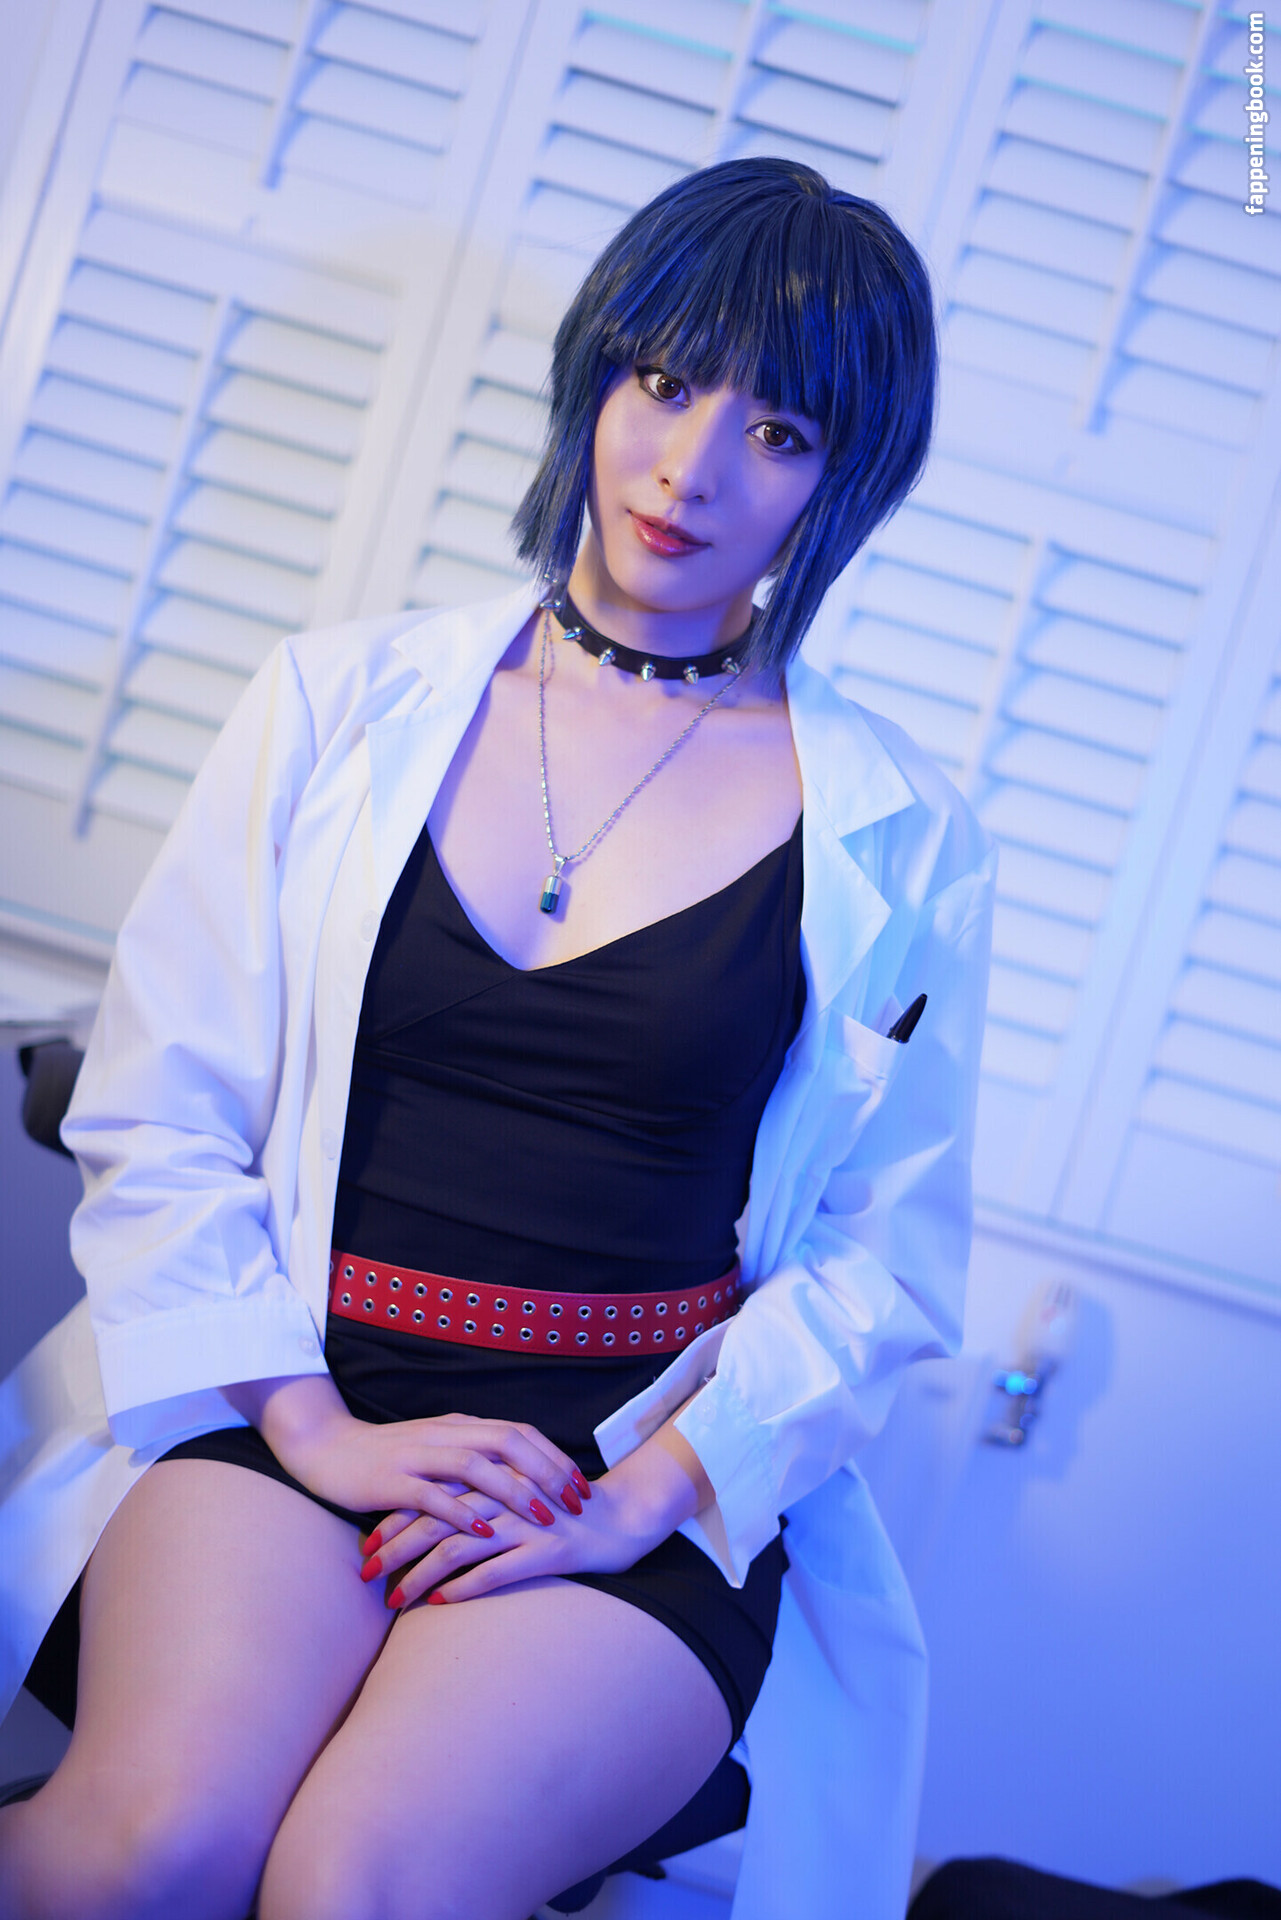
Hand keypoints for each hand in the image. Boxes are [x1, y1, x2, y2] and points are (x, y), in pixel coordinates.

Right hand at [225, 1375, 589, 1532]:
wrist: (324, 1448)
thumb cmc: (384, 1456)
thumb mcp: (435, 1450)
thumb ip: (470, 1459)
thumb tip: (517, 1479)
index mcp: (459, 1427)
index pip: (520, 1433)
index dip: (554, 1457)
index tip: (581, 1485)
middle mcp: (445, 1435)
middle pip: (509, 1442)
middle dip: (547, 1472)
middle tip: (575, 1502)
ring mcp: (418, 1455)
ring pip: (478, 1465)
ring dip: (514, 1490)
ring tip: (543, 1517)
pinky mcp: (392, 1480)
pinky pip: (433, 1495)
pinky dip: (462, 1511)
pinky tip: (485, 1530)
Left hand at [362, 1416, 709, 1608]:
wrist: (626, 1516)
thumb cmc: (568, 1511)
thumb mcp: (520, 1497)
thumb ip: (483, 1500)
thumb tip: (438, 1520)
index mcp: (495, 1478)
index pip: (431, 1494)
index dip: (396, 1518)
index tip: (368, 1543)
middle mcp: (505, 1497)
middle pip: (435, 1519)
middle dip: (395, 1547)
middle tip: (366, 1573)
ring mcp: (526, 1524)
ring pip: (457, 1546)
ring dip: (419, 1574)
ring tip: (392, 1598)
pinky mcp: (547, 1552)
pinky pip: (496, 1571)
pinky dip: (462, 1588)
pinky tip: (438, 1604)